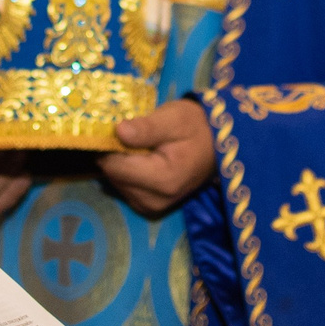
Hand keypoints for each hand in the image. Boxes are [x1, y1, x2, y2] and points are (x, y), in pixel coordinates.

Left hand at [99, 98, 215, 216]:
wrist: (215, 146)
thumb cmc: (195, 128)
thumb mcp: (174, 118)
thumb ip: (147, 127)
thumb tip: (118, 131)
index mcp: (163, 180)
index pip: (114, 166)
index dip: (109, 145)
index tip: (115, 127)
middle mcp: (154, 200)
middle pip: (113, 175)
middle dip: (114, 153)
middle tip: (129, 133)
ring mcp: (151, 206)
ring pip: (115, 182)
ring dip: (120, 162)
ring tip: (138, 144)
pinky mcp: (148, 206)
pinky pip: (123, 187)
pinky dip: (126, 171)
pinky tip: (140, 157)